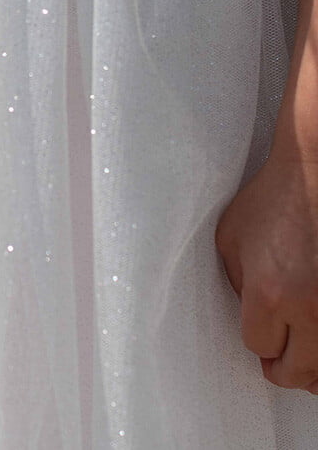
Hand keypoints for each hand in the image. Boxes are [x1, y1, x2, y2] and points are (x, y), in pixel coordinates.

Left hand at [215, 141, 317, 394]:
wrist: (317, 169)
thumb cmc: (275, 196)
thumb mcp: (232, 237)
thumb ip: (237, 283)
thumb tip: (250, 317)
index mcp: (270, 294)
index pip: (259, 346)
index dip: (258, 337)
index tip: (262, 327)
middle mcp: (311, 310)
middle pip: (297, 373)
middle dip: (283, 366)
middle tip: (280, 357)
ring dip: (312, 366)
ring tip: (303, 353)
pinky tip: (317, 335)